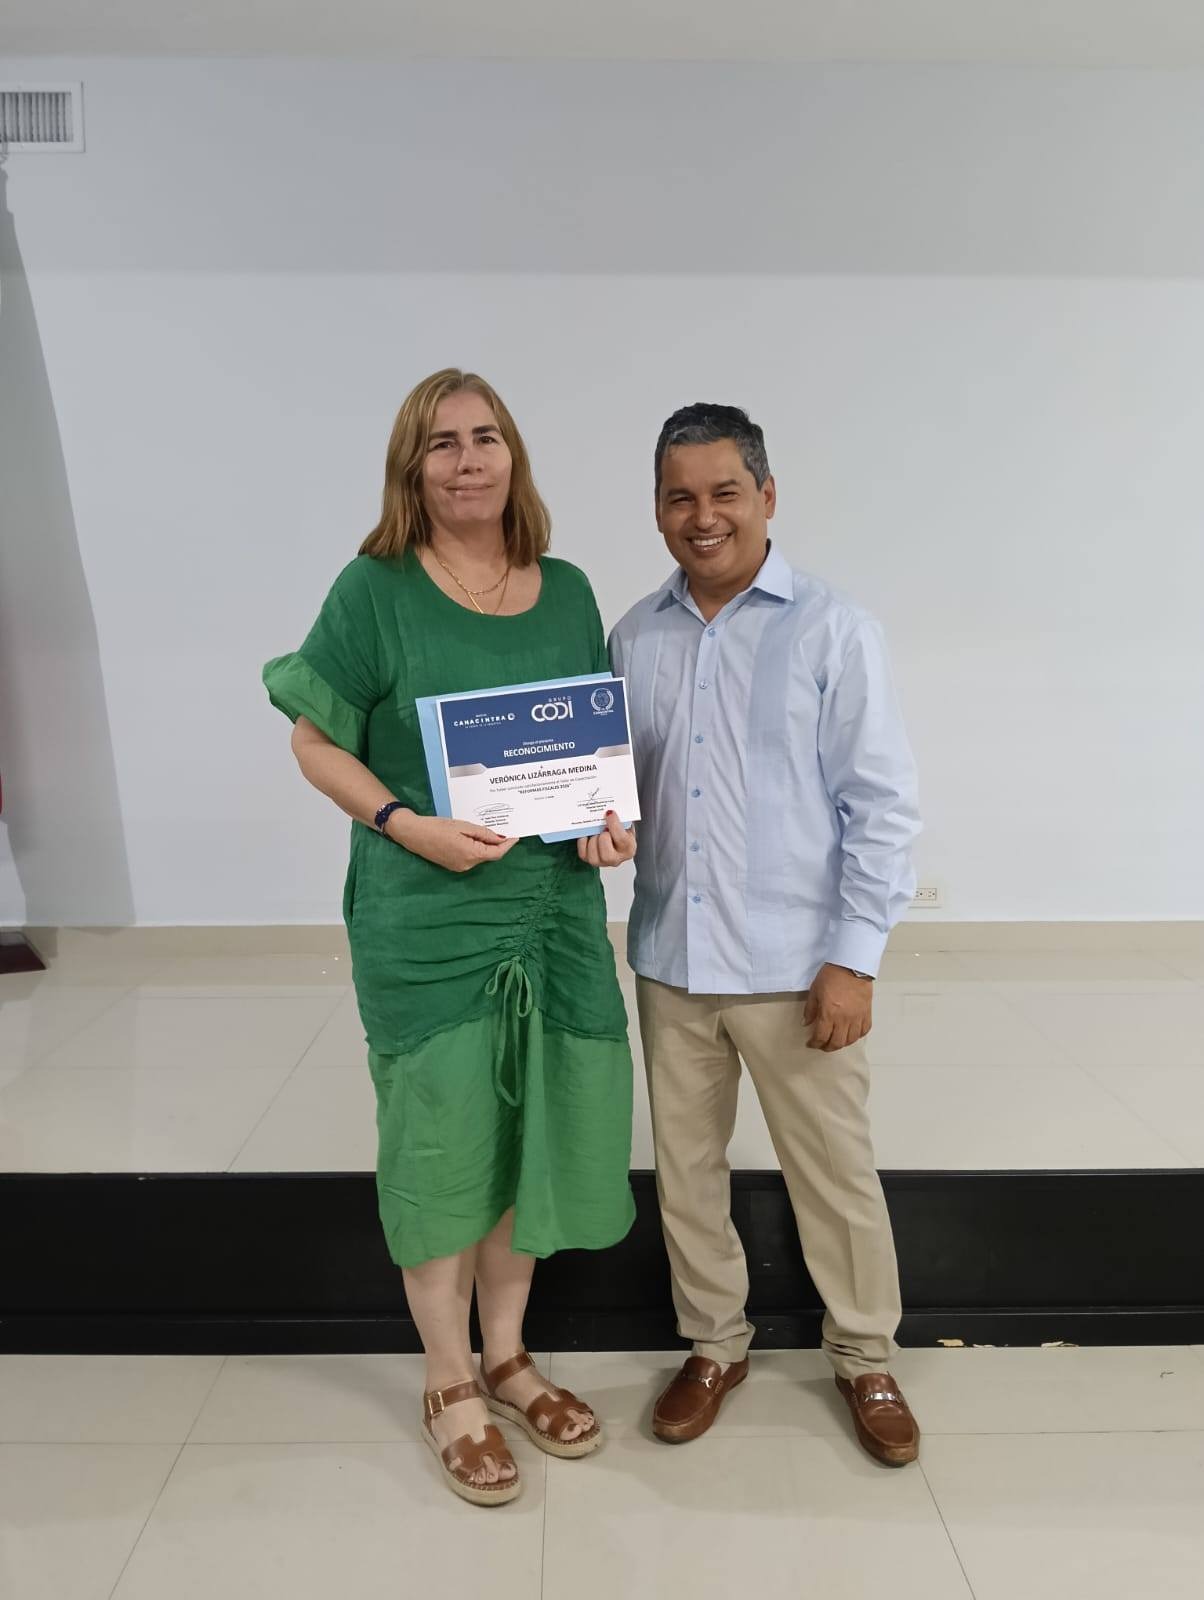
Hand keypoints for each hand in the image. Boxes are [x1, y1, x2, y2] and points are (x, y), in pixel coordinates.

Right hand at [388, 811, 518, 872]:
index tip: (516, 836)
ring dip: (486, 846)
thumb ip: (484, 833)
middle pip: (489, 855)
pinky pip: (471, 857)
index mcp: (471, 854)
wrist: (414, 834)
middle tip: (502, 828)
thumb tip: (500, 838)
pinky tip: (475, 838)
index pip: (497, 853)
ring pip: (480, 856)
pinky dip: (477, 849)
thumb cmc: (437, 827)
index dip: (508, 845)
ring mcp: (460, 867)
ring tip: (488, 831)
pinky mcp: (454, 866)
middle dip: (497, 844)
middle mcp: (467, 865)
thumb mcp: (463, 825)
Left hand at [576, 811, 636, 868]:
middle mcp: (616, 859)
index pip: (621, 839)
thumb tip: (610, 810)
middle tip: (603, 828)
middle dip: (603, 838)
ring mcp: (601, 862)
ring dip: (593, 840)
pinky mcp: (589, 860)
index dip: (614, 824)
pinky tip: (587, 835)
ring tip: (596, 832)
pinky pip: (582, 854)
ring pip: (593, 856)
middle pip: (607, 855)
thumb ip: (621, 818)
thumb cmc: (620, 830)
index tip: (609, 813)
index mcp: (628, 849)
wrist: (614, 837)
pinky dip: (583, 842)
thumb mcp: (625, 823)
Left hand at [804, 963, 872, 1051]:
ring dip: (842, 1044)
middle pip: (836, 1042)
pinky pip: (863, 1031)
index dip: (815, 1043)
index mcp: (829, 1013)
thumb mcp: (814, 991)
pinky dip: (857, 1036)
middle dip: (827, 1047)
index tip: (811, 1043)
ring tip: (836, 1041)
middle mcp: (844, 1019)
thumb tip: (806, 1023)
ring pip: (851, 1040)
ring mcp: (857, 1017)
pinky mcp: (866, 1013)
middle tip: (822, 1045)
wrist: (851, 965)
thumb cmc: (832, 975)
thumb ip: (810, 1010)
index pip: (821, 1036)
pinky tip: (851, 1034)